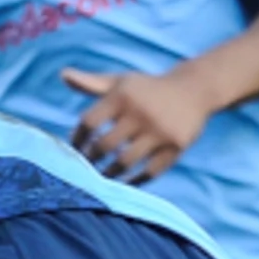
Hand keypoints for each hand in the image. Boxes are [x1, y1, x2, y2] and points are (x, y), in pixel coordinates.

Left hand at [61, 66, 212, 182]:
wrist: (195, 89)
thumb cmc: (148, 89)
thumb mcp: (121, 82)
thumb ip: (92, 83)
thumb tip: (63, 75)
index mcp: (123, 96)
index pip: (89, 122)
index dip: (78, 139)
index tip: (74, 149)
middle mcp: (140, 112)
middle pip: (105, 144)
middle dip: (91, 159)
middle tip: (85, 167)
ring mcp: (159, 131)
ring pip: (125, 161)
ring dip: (109, 173)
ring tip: (102, 177)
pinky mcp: (176, 146)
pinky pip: (151, 171)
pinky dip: (135, 180)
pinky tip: (125, 183)